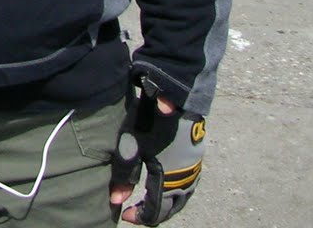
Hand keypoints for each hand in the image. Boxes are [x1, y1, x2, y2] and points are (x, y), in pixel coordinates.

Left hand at [110, 83, 205, 223]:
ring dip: (168, 205)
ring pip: (184, 197)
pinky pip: (189, 184)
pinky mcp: (196, 157)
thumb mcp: (131, 145)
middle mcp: (185, 177)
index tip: (125, 214)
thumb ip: (124, 174)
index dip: (141, 217)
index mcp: (169, 178)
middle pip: (173, 207)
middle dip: (156, 214)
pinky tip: (167, 187)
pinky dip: (178, 193)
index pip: (157, 210)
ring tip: (151, 204)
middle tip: (137, 213)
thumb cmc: (150, 119)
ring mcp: (194, 167)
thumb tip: (116, 200)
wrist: (176, 96)